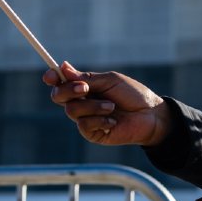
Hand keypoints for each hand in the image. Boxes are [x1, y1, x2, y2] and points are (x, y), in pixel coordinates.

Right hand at [43, 62, 172, 146]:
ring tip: (112, 107)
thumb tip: (63, 67)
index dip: (53, 78)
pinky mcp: (92, 133)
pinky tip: (113, 121)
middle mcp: (82, 102)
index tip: (51, 75)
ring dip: (92, 106)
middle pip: (58, 97)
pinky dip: (99, 120)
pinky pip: (84, 125)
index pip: (61, 82)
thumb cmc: (133, 94)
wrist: (150, 115)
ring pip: (72, 110)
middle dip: (68, 90)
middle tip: (85, 88)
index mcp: (84, 87)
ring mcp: (86, 118)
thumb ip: (86, 78)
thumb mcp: (110, 81)